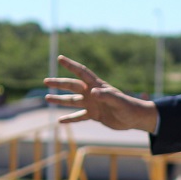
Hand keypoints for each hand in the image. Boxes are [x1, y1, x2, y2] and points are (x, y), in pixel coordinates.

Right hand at [43, 57, 158, 131]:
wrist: (135, 118)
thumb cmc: (129, 107)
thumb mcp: (118, 101)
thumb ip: (106, 96)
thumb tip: (93, 92)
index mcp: (98, 85)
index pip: (82, 73)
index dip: (71, 65)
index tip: (60, 58)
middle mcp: (92, 93)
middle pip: (72, 85)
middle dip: (59, 83)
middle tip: (46, 81)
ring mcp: (92, 104)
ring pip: (72, 100)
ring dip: (60, 100)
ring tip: (47, 98)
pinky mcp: (94, 115)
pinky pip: (79, 116)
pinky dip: (70, 118)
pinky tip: (59, 121)